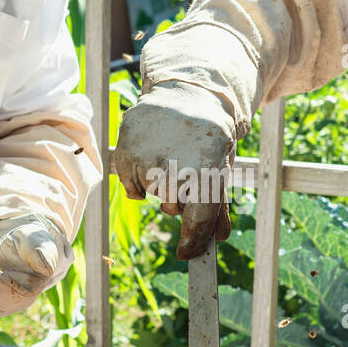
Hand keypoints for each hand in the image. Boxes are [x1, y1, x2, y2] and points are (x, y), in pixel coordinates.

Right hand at [111, 82, 233, 259]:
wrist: (190, 92)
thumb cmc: (210, 137)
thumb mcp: (221, 165)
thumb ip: (217, 205)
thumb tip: (217, 240)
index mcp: (207, 163)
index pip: (197, 215)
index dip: (193, 239)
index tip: (187, 254)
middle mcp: (174, 158)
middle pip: (172, 207)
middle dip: (180, 201)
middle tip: (187, 176)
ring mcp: (146, 152)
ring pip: (151, 194)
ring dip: (160, 187)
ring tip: (171, 158)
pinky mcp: (125, 146)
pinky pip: (131, 185)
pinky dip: (140, 182)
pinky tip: (152, 159)